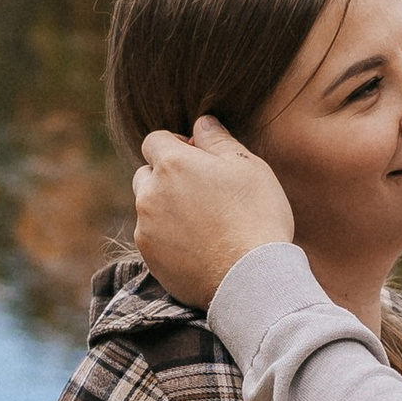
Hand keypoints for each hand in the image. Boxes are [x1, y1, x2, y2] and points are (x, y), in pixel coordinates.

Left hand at [133, 115, 295, 306]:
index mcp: (172, 164)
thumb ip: (218, 140)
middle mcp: (150, 194)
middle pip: (146, 174)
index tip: (199, 159)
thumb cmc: (256, 216)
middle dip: (166, 176)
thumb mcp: (248, 167)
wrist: (251, 278)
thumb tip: (202, 122)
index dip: (176, 144)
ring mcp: (145, 228)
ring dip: (166, 207)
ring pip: (148, 207)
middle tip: (201, 191)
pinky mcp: (149, 257)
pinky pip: (151, 237)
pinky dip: (168, 237)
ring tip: (203, 222)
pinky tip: (198, 245)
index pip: (155, 140)